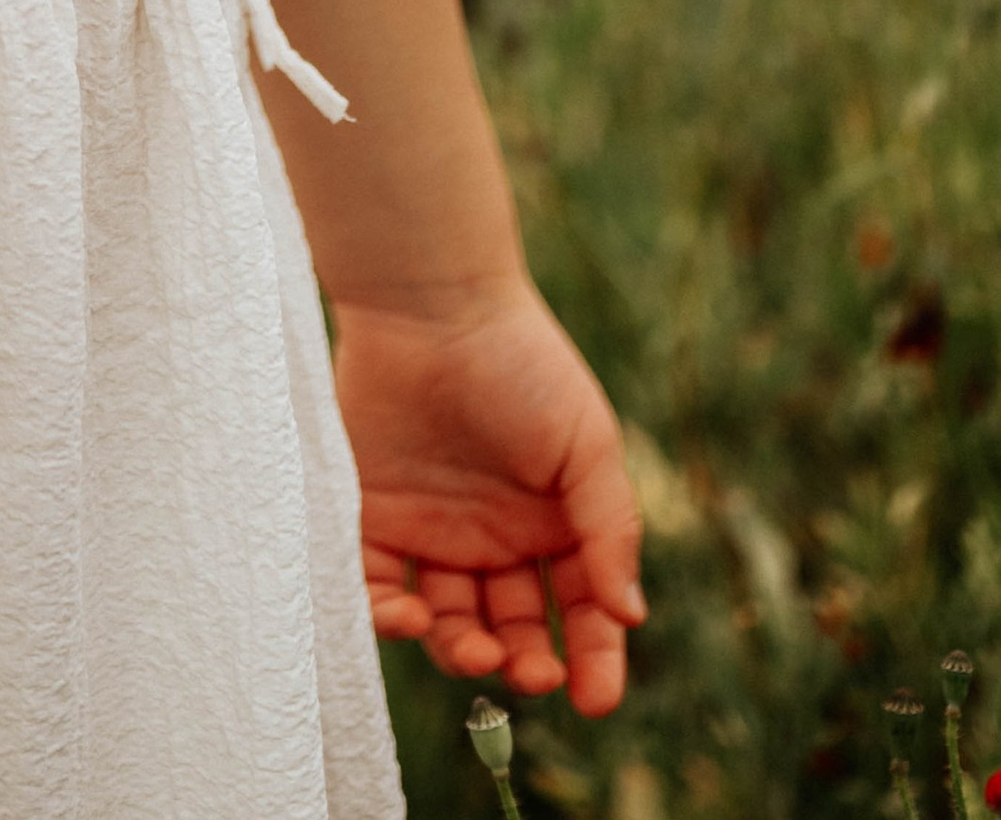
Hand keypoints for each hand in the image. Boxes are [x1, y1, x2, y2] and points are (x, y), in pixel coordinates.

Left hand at [332, 281, 644, 712]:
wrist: (432, 303)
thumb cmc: (522, 365)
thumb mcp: (586, 444)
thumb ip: (610, 529)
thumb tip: (631, 617)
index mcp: (552, 523)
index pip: (581, 611)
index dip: (593, 660)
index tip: (596, 700)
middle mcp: (494, 536)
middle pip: (512, 629)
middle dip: (524, 664)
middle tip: (529, 673)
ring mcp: (433, 529)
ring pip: (448, 622)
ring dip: (462, 652)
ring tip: (474, 650)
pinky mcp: (372, 514)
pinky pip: (376, 586)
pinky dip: (388, 617)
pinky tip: (409, 614)